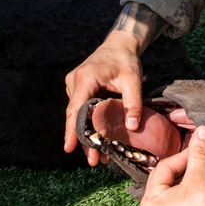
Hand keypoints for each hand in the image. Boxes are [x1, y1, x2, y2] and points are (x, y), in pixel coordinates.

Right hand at [63, 29, 143, 164]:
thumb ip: (133, 104)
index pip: (76, 108)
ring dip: (86, 133)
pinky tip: (98, 138)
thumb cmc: (126, 60)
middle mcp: (75, 82)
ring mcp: (73, 85)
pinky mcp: (77, 88)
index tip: (70, 147)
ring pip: (77, 114)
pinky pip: (80, 108)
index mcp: (86, 78)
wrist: (119, 44)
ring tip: (98, 155)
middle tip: (93, 161)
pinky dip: (88, 123)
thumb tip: (132, 127)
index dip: (72, 130)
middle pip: (75, 116)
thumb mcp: (134, 81)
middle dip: (83, 139)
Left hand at [140, 127, 204, 205]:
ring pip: (172, 194)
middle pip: (166, 182)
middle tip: (203, 165)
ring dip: (190, 184)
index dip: (183, 156)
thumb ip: (198, 153)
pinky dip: (188, 198)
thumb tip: (201, 129)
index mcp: (149, 203)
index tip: (199, 149)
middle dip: (187, 171)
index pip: (164, 169)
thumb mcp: (200, 179)